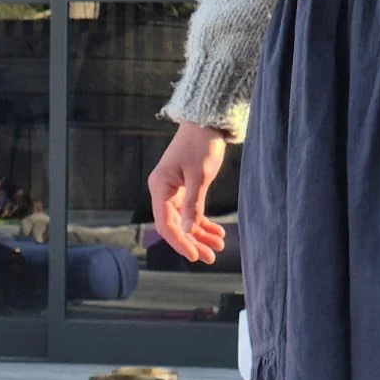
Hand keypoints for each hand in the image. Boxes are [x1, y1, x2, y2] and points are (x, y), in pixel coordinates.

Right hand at [147, 123, 228, 264]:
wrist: (206, 122)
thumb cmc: (201, 144)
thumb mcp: (199, 176)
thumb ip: (193, 205)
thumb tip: (188, 231)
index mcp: (160, 188)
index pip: (166, 224)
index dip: (180, 242)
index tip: (195, 255)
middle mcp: (163, 192)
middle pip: (175, 225)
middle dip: (194, 242)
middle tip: (211, 257)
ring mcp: (173, 191)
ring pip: (185, 221)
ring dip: (201, 234)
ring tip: (219, 246)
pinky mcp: (185, 189)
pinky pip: (192, 212)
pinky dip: (204, 222)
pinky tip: (218, 232)